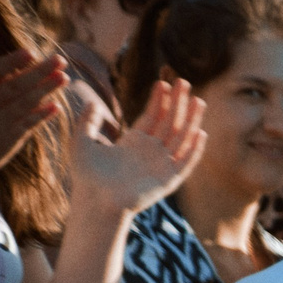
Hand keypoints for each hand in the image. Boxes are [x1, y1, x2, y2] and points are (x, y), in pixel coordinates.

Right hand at [0, 39, 63, 184]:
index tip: (31, 52)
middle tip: (61, 60)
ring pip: (24, 104)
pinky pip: (27, 125)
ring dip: (46, 90)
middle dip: (39, 73)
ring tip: (65, 78)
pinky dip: (42, 115)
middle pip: (15, 86)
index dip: (12, 62)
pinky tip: (57, 106)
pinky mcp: (7, 141)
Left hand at [71, 77, 204, 219]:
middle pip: (169, 122)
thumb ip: (87, 121)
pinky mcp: (168, 180)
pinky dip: (194, 149)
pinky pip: (185, 162)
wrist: (95, 200)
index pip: (152, 117)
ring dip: (190, 120)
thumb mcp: (82, 141)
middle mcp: (151, 152)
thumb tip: (91, 103)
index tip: (162, 82)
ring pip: (181, 138)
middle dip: (178, 103)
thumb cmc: (87, 176)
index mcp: (134, 143)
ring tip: (198, 101)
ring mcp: (162, 165)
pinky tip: (199, 132)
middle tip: (183, 82)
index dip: (158, 100)